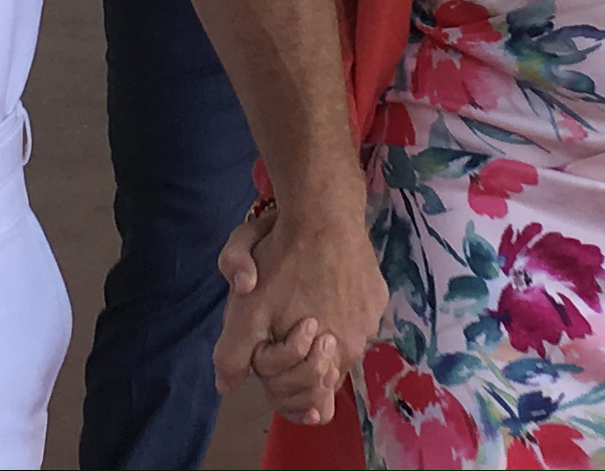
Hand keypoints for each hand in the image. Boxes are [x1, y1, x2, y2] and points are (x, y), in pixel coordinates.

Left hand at [214, 200, 383, 424]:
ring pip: (340, 339)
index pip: (309, 393)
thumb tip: (227, 386)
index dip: (284, 372)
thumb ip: (233, 354)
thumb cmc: (281, 262)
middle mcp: (357, 346)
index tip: (272, 343)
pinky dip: (338, 305)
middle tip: (283, 318)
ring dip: (320, 328)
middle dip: (299, 352)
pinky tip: (321, 281)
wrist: (322, 212)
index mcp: (328, 359)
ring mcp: (371, 320)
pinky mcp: (377, 295)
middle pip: (323, 366)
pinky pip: (355, 312)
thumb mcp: (245, 310)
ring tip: (300, 297)